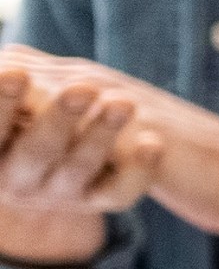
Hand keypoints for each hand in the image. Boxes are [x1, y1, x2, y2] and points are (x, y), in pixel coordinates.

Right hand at [0, 52, 160, 262]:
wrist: (59, 154)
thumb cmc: (21, 116)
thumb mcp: (7, 99)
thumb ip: (4, 83)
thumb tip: (4, 68)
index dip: (2, 104)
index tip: (17, 73)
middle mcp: (19, 179)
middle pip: (36, 150)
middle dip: (58, 119)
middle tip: (83, 88)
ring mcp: (59, 193)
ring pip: (79, 167)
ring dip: (101, 135)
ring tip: (124, 103)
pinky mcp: (97, 200)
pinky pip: (118, 192)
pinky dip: (138, 170)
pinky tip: (153, 143)